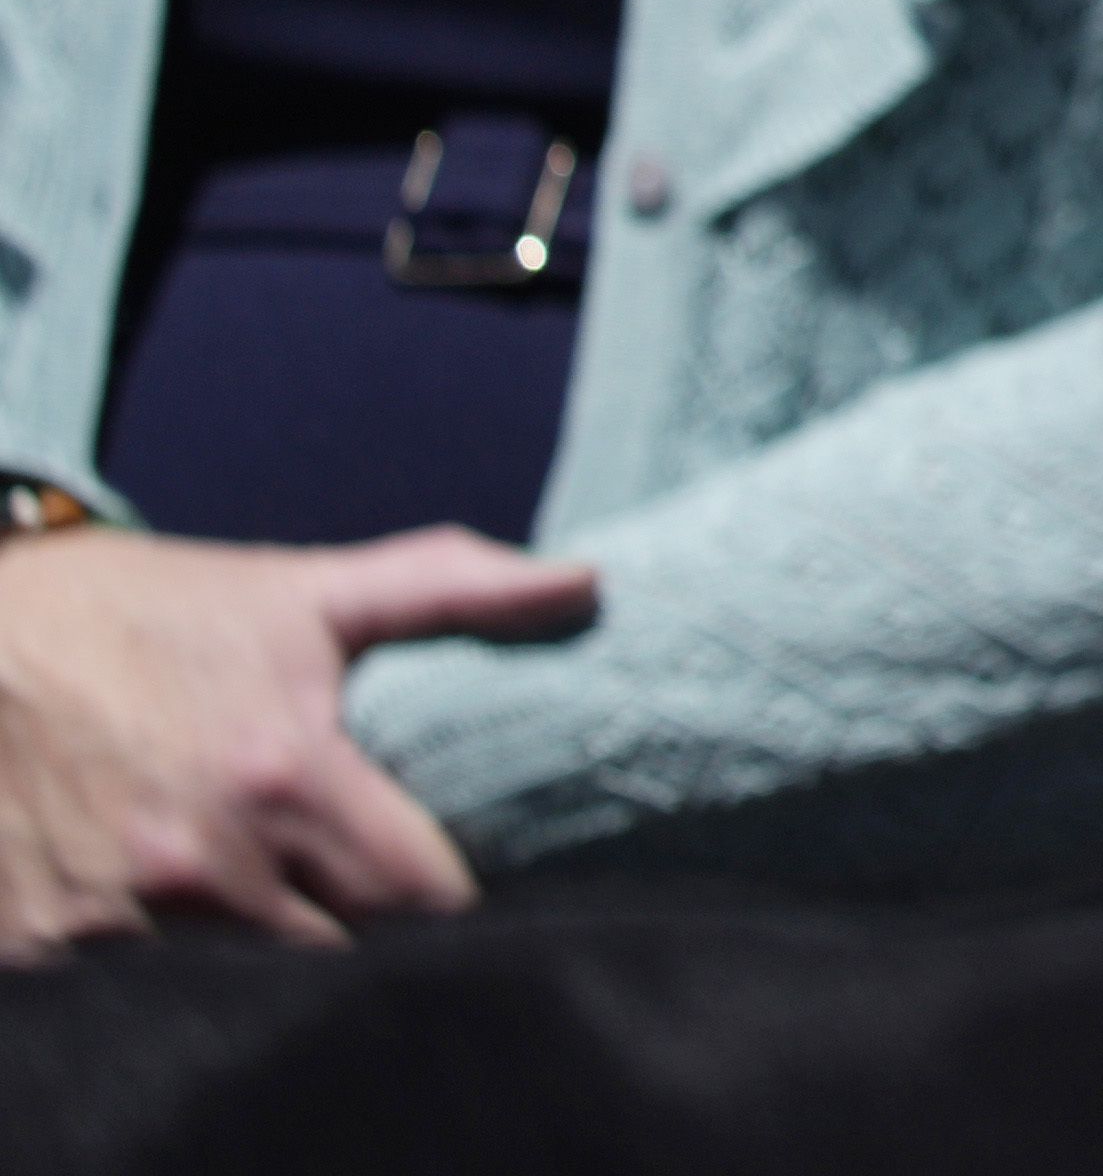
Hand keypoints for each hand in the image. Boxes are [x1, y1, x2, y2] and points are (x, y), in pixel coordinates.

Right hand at [0, 524, 597, 958]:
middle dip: (360, 918)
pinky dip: (164, 949)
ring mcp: (114, 920)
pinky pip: (138, 981)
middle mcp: (200, 867)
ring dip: (264, 934)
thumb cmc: (144, 611)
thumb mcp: (300, 590)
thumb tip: (585, 584)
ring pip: (243, 973)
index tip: (455, 870)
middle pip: (337, 950)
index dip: (449, 892)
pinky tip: (166, 888)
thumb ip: (449, 589)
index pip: (422, 901)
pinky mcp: (41, 948)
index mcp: (282, 781)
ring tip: (266, 872)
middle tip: (357, 869)